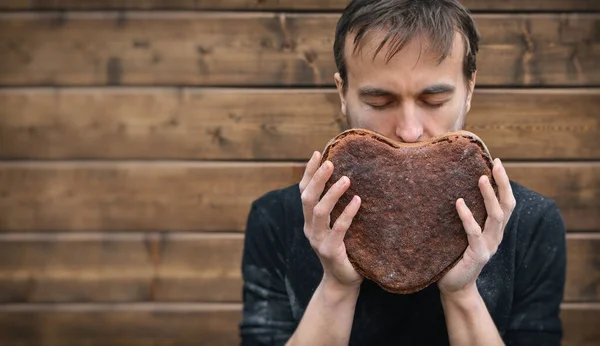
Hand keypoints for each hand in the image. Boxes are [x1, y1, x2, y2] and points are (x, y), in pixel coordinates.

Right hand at [299, 151, 362, 288]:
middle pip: (307, 198)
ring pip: (320, 212)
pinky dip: (347, 213)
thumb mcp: (335, 226)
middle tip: (331, 161)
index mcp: (308, 221)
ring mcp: (318, 240)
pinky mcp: (330, 251)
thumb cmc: (344, 250)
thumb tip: (349, 178)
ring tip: (346, 179)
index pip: (303, 191)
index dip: (308, 172)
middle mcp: (309, 228)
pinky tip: (358, 201)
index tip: (318, 153)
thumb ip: (336, 209)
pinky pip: (339, 229)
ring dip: (332, 193)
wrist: (342, 281)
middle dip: (317, 178)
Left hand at [438, 158, 515, 295]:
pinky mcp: (478, 255)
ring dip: (489, 196)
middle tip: (496, 164)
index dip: (504, 183)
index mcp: (495, 229)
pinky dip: (467, 216)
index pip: (506, 202)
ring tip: (481, 178)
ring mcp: (489, 246)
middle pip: (507, 205)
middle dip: (503, 183)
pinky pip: (474, 233)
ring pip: (495, 216)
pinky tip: (459, 203)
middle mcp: (496, 236)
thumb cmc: (455, 255)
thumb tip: (453, 187)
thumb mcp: (463, 232)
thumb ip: (466, 215)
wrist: (455, 285)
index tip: (496, 162)